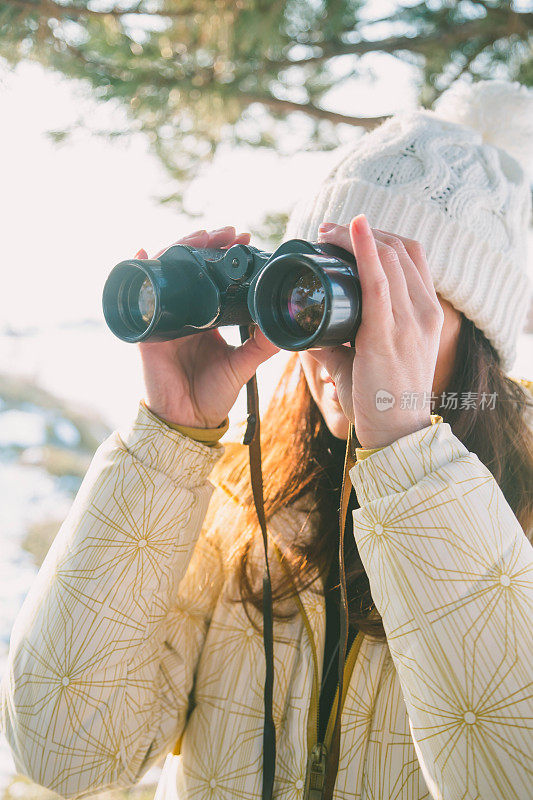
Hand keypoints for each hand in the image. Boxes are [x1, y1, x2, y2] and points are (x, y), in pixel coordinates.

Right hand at [135, 226, 279, 427]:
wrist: (188, 420)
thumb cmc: (214, 393)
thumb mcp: (244, 365)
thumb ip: (262, 344)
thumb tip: (287, 321)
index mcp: (207, 315)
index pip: (215, 275)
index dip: (226, 254)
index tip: (245, 238)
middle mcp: (185, 311)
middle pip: (190, 266)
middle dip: (207, 244)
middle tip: (229, 233)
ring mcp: (164, 316)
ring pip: (167, 272)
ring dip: (180, 248)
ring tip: (201, 237)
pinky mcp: (147, 328)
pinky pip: (139, 296)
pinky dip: (139, 271)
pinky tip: (143, 252)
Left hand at [310, 216, 443, 448]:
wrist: (398, 434)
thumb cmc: (382, 400)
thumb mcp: (367, 361)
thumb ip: (339, 343)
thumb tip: (308, 331)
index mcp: (426, 314)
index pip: (411, 257)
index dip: (380, 237)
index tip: (349, 233)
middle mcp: (424, 312)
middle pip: (399, 249)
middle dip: (362, 231)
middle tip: (328, 231)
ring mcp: (411, 322)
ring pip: (389, 257)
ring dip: (354, 236)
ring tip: (326, 232)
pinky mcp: (388, 334)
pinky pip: (379, 282)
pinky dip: (365, 251)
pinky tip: (352, 230)